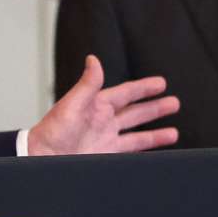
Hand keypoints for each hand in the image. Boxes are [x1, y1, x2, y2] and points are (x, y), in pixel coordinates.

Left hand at [27, 55, 179, 155]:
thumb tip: (93, 58)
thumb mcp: (71, 104)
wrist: (43, 157)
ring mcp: (106, 139)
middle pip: (136, 113)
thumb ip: (87, 84)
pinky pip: (131, 150)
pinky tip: (156, 150)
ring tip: (174, 131)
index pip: (126, 93)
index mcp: (97, 105)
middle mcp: (104, 121)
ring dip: (155, 132)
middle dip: (155, 108)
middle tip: (174, 102)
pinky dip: (145, 149)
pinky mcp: (107, 155)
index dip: (144, 88)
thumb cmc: (52, 131)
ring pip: (137, 134)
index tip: (161, 83)